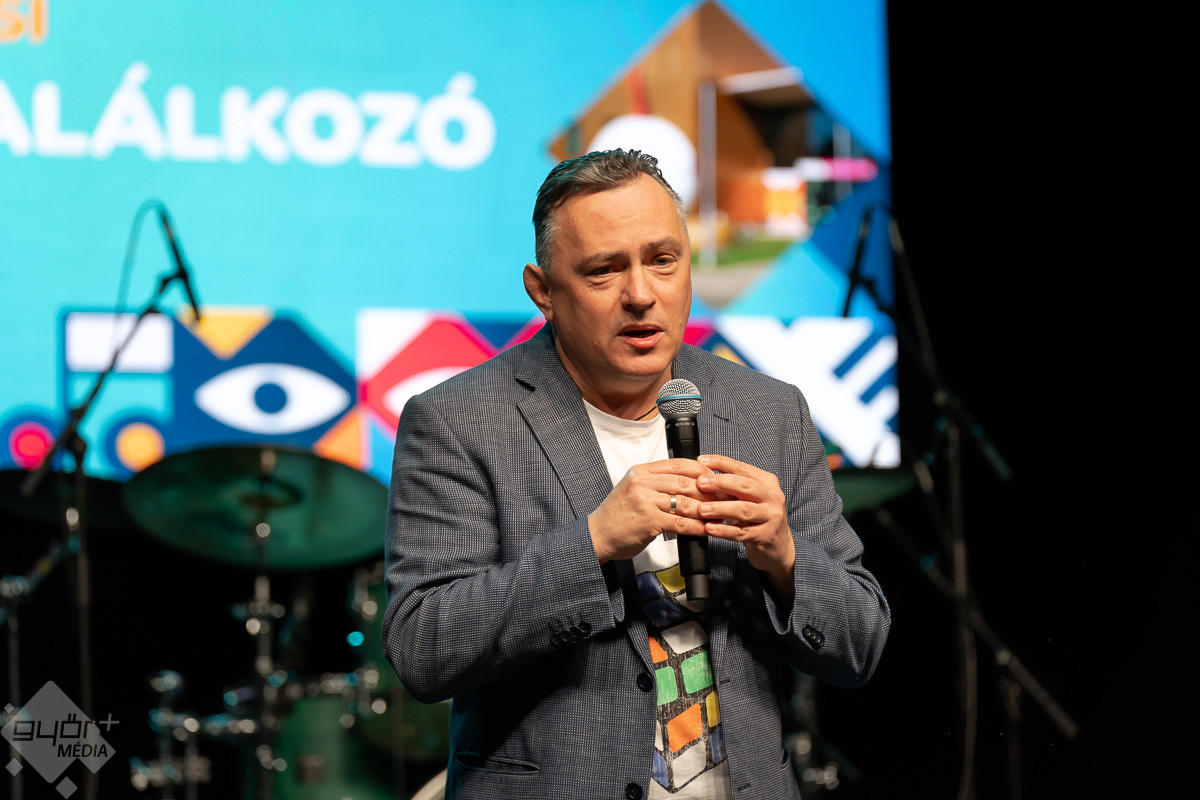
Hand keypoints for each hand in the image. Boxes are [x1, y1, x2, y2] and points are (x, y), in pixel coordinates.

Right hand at [589, 458, 716, 564]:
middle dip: (708, 491)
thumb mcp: (634, 489)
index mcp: (641, 471)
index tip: (714, 477)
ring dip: (705, 510)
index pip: (678, 464)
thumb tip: (687, 482)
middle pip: (685, 482)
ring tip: (719, 515)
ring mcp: (645, 501)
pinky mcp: (649, 521)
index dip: (701, 470)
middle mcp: (642, 482)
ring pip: (685, 502)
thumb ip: (656, 483)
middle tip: (723, 498)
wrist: (598, 534)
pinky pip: (680, 523)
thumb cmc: (618, 515)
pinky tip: (705, 530)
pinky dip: (696, 527)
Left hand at [695, 453, 795, 604]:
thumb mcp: (748, 497)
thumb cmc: (757, 516)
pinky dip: (724, 530)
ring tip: (702, 509)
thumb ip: (730, 485)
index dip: (722, 463)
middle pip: (745, 487)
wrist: (778, 544)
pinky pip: (741, 532)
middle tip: (701, 483)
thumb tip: (703, 470)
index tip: (702, 460)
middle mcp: (773, 498)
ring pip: (744, 510)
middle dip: (721, 483)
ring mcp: (771, 517)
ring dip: (720, 509)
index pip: (742, 468)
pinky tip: (709, 528)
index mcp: (767, 482)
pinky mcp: (765, 536)